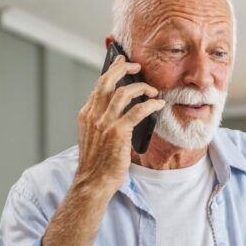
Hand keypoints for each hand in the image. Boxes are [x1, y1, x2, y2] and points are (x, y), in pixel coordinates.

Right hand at [74, 55, 164, 193]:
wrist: (93, 182)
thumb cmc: (98, 163)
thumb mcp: (94, 137)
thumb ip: (103, 121)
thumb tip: (123, 110)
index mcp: (87, 115)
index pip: (99, 86)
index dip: (111, 72)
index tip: (121, 63)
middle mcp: (94, 115)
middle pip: (107, 81)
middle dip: (123, 69)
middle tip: (136, 66)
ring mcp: (105, 123)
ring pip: (123, 93)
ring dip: (141, 88)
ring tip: (152, 90)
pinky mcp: (118, 132)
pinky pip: (138, 111)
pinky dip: (150, 105)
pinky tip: (158, 105)